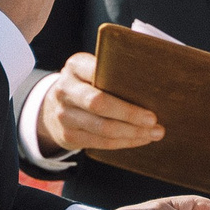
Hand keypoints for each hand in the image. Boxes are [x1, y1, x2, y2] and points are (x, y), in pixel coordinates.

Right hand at [37, 51, 162, 156]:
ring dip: (132, 133)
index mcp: (75, 67)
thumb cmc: (87, 86)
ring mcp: (64, 115)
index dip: (120, 83)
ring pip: (103, 128)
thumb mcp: (92, 72)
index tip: (147, 92)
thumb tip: (152, 86)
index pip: (96, 71)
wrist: (54, 108)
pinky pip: (101, 142)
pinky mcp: (68, 136)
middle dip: (130, 114)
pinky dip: (125, 142)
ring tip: (154, 133)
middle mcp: (65, 90)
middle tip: (153, 120)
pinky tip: (140, 139)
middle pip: (99, 104)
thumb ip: (113, 74)